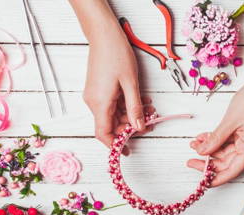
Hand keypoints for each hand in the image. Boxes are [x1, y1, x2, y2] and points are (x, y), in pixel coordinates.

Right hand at [83, 28, 149, 153]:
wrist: (103, 34)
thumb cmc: (116, 54)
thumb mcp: (130, 84)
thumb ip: (134, 108)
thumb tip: (138, 128)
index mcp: (100, 103)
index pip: (103, 134)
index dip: (115, 145)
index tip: (127, 151)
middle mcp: (94, 102)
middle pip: (111, 125)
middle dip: (131, 126)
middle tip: (150, 121)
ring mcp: (95, 95)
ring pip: (113, 115)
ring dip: (131, 114)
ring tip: (149, 108)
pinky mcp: (98, 90)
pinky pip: (112, 105)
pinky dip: (126, 105)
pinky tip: (140, 100)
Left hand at [187, 77, 243, 185]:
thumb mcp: (230, 121)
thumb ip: (215, 139)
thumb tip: (202, 153)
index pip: (232, 171)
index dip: (216, 178)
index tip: (202, 182)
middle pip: (227, 162)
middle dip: (208, 161)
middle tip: (190, 159)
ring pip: (225, 152)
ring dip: (209, 148)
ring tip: (194, 143)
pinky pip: (228, 143)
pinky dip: (215, 140)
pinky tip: (202, 137)